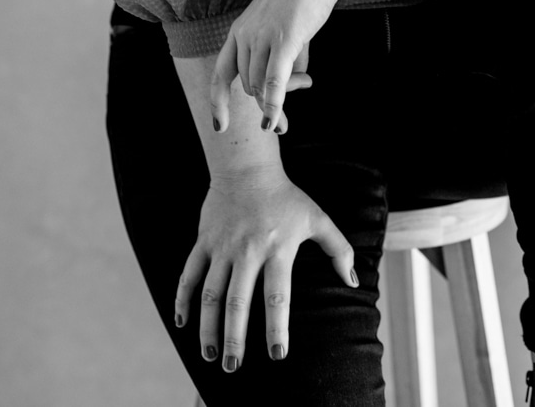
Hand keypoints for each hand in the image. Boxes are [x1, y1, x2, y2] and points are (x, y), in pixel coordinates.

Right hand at [174, 169, 357, 368]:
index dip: (277, 327)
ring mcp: (223, 247)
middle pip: (238, 302)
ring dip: (207, 326)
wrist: (247, 167)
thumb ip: (338, 249)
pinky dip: (183, 298)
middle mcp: (248, 251)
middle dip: (234, 338)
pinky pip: (189, 273)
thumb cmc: (286, 196)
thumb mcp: (317, 218)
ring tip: (209, 355)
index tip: (277, 355)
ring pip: (210, 293)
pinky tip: (182, 322)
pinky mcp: (204, 241)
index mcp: (277, 249)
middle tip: (232, 367)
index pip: (277, 295)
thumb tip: (352, 281)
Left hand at [211, 0, 342, 132]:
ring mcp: (262, 36)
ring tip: (308, 80)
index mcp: (239, 30)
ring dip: (284, 96)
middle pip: (250, 85)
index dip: (218, 102)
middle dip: (270, 100)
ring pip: (263, 86)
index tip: (221, 127)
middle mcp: (244, 34)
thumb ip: (283, 58)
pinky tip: (275, 122)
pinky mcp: (283, 38)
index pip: (221, 73)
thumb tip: (292, 87)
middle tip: (296, 98)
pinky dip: (274, 105)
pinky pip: (275, 81)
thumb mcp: (285, 29)